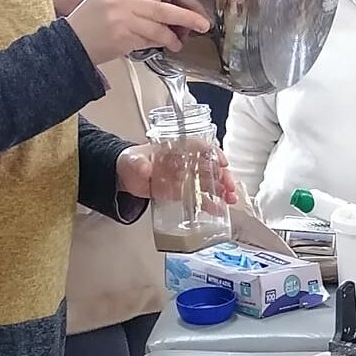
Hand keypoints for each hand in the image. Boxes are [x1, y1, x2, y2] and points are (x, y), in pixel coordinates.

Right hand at [66, 0, 210, 65]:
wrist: (69, 43)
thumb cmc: (90, 20)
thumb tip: (163, 1)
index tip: (175, 6)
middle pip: (162, 7)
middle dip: (186, 16)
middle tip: (202, 23)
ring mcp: (122, 19)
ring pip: (158, 27)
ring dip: (172, 36)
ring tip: (179, 42)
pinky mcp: (123, 38)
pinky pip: (149, 40)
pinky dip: (158, 44)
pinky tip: (164, 47)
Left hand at [116, 144, 239, 205]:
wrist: (125, 176)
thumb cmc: (131, 161)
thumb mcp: (132, 159)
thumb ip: (138, 163)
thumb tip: (145, 168)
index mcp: (175, 149)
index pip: (199, 147)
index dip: (213, 153)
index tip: (222, 162)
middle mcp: (185, 162)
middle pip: (210, 166)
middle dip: (223, 175)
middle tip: (229, 186)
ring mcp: (185, 178)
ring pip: (209, 182)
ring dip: (222, 190)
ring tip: (230, 199)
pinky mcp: (183, 193)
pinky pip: (200, 198)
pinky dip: (211, 204)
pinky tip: (219, 209)